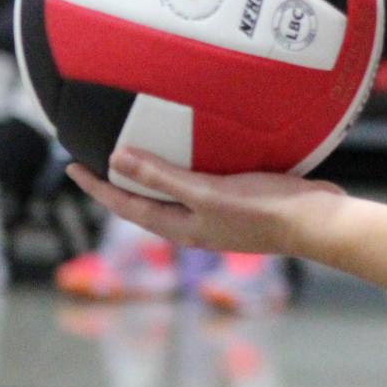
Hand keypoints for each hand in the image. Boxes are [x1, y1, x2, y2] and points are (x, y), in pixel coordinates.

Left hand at [68, 149, 346, 254]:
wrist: (313, 221)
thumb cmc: (262, 208)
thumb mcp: (206, 191)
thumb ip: (162, 176)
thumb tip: (116, 160)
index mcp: (180, 228)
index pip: (125, 205)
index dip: (97, 187)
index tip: (72, 166)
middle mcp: (193, 226)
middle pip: (143, 205)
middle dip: (117, 185)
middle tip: (95, 161)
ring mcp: (215, 218)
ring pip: (169, 199)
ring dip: (148, 181)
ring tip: (134, 159)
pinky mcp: (236, 205)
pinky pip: (195, 189)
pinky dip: (180, 174)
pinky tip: (190, 158)